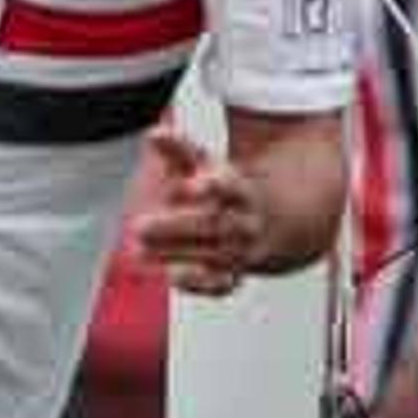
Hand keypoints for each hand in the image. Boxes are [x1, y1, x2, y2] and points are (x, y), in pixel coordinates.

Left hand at [131, 127, 265, 297]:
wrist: (278, 224)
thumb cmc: (231, 191)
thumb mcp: (210, 166)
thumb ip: (180, 150)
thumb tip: (154, 134)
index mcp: (242, 189)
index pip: (230, 186)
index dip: (211, 185)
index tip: (188, 185)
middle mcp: (245, 221)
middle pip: (213, 224)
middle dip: (175, 227)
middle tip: (139, 226)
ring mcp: (243, 251)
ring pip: (213, 254)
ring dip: (175, 254)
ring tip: (140, 252)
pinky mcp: (236, 274)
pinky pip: (221, 284)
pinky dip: (197, 283)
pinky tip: (171, 276)